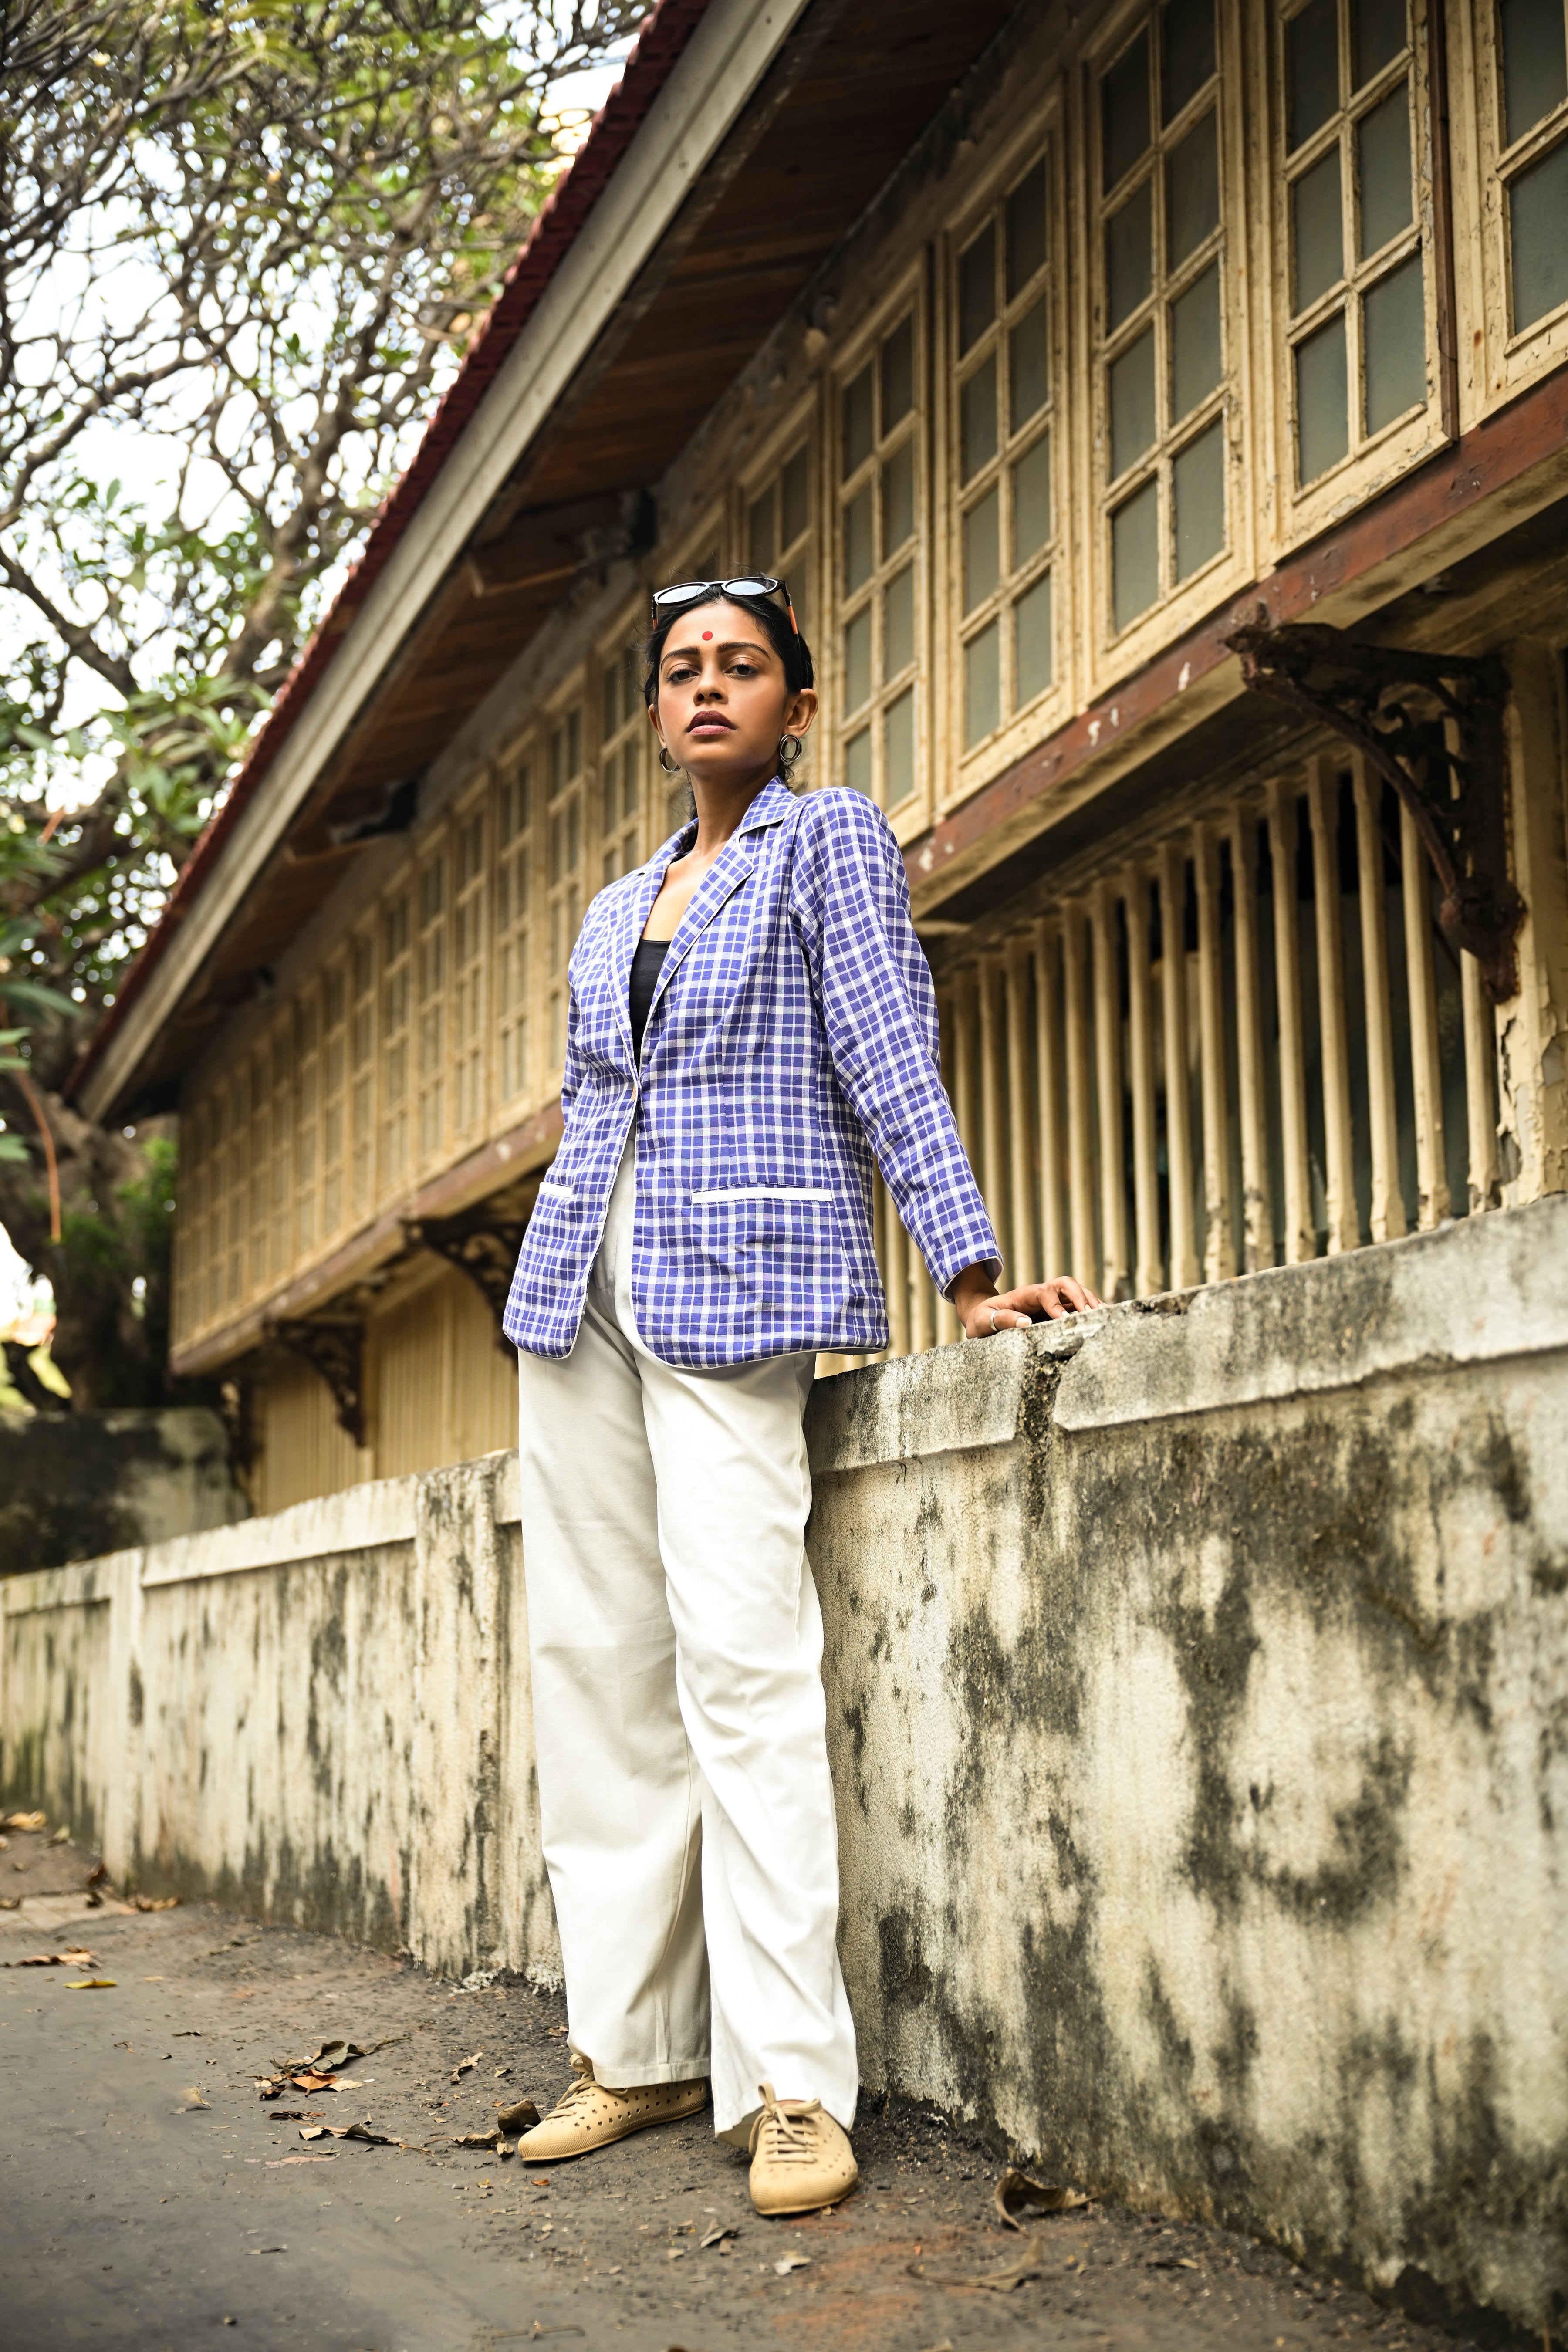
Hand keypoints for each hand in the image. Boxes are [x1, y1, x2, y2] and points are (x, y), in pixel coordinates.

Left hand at [950, 1265, 1103, 1339]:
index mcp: (1023, 1295)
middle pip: (1065, 1284)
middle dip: (1080, 1296)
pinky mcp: (1057, 1309)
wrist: (983, 1316)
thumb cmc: (982, 1319)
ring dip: (1090, 1301)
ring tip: (1103, 1316)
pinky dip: (1091, 1308)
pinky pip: (1077, 1305)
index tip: (1063, 1320)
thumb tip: (1026, 1322)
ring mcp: (1051, 1300)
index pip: (1043, 1292)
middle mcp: (1040, 1294)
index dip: (1055, 1304)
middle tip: (1090, 1315)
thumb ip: (1001, 1319)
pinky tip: (1103, 1318)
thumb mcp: (983, 1320)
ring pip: (1076, 1291)